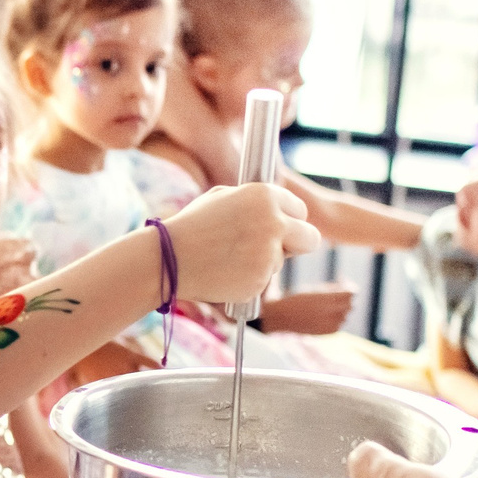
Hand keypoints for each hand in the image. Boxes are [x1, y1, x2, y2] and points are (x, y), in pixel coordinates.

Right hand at [163, 182, 319, 305]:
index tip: (280, 226)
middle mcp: (273, 222)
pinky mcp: (260, 281)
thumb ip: (255, 202)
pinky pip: (263, 281)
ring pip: (281, 262)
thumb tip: (276, 208)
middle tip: (275, 247)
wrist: (167, 258)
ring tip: (229, 258)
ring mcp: (268, 254)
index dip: (289, 219)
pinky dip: (248, 279)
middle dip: (297, 244)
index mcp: (265, 196)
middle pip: (310, 238)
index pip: (300, 209)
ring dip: (263, 262)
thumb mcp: (223, 197)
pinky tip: (225, 271)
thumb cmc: (191, 225)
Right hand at [256, 284, 355, 335]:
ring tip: (326, 304)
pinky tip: (324, 315)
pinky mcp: (328, 332)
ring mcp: (330, 325)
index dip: (348, 286)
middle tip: (335, 292)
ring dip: (340, 308)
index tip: (341, 281)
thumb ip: (332, 289)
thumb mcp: (312, 289)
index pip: (350, 293)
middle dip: (345, 297)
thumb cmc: (295, 299)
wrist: (281, 318)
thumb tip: (346, 285)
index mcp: (326, 299)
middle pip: (350, 303)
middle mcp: (330, 313)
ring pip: (346, 314)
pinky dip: (336, 319)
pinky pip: (340, 324)